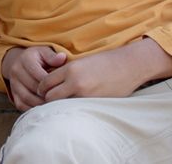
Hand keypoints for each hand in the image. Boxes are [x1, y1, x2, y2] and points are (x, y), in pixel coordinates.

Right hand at [1, 46, 67, 110]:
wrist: (20, 62)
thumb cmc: (37, 58)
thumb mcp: (44, 52)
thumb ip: (53, 56)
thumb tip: (62, 58)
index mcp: (25, 59)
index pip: (40, 75)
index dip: (51, 83)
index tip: (62, 88)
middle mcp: (16, 71)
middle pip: (33, 87)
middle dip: (47, 95)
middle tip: (60, 100)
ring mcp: (13, 83)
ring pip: (27, 98)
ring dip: (40, 104)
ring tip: (53, 105)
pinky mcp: (13, 94)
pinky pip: (21, 105)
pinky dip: (32, 109)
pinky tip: (43, 109)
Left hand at [37, 38, 171, 101]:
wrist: (128, 65)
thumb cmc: (106, 61)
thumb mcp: (83, 62)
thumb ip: (68, 72)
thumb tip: (53, 83)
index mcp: (70, 69)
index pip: (45, 82)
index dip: (42, 89)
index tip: (44, 92)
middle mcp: (75, 81)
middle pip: (50, 96)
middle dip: (47, 100)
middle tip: (49, 102)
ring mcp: (85, 94)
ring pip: (62, 105)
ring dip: (59, 107)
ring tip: (60, 107)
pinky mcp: (95, 103)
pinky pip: (77, 109)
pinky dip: (73, 110)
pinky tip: (74, 109)